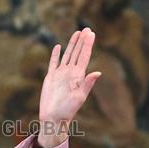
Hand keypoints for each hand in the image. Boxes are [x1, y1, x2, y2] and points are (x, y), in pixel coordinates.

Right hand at [37, 28, 100, 147]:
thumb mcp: (79, 97)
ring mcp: (60, 74)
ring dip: (72, 44)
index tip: (91, 33)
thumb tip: (98, 72)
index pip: (84, 56)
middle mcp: (71, 73)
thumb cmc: (67, 110)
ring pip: (67, 55)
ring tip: (76, 33)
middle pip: (78, 52)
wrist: (53, 118)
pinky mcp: (51, 78)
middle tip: (86, 28)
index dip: (88, 44)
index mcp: (78, 76)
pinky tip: (58, 47)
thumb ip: (87, 84)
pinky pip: (53, 63)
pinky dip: (55, 54)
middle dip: (82, 40)